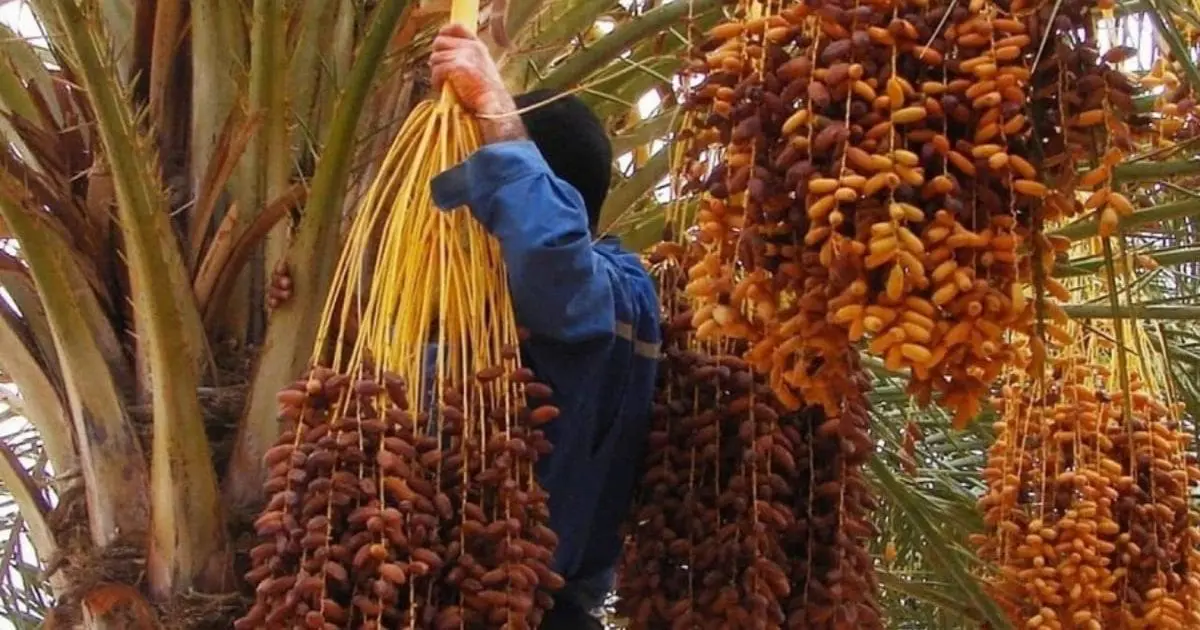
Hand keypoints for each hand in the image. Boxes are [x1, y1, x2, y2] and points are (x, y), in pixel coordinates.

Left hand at [430, 23, 525, 142]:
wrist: (493, 104)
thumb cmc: (486, 92)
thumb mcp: (481, 68)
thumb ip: (466, 58)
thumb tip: (441, 56)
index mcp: (477, 46)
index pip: (457, 27)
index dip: (445, 32)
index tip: (441, 41)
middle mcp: (471, 47)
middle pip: (439, 42)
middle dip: (437, 57)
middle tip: (442, 70)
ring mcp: (464, 56)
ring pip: (435, 58)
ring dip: (436, 71)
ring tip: (445, 82)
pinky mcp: (456, 67)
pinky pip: (436, 71)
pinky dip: (436, 81)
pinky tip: (443, 88)